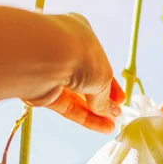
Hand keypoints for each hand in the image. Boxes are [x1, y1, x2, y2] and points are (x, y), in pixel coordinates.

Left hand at [25, 13, 124, 133]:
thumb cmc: (78, 54)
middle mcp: (65, 51)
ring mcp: (52, 72)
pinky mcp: (42, 92)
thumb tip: (109, 111)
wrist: (43, 56)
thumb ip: (105, 96)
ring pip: (76, 97)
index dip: (110, 83)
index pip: (98, 63)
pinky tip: (102, 127)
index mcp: (81, 36)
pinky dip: (84, 117)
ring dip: (95, 112)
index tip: (119, 99)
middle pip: (86, 81)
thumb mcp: (103, 76)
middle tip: (116, 114)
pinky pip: (67, 107)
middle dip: (102, 99)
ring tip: (111, 124)